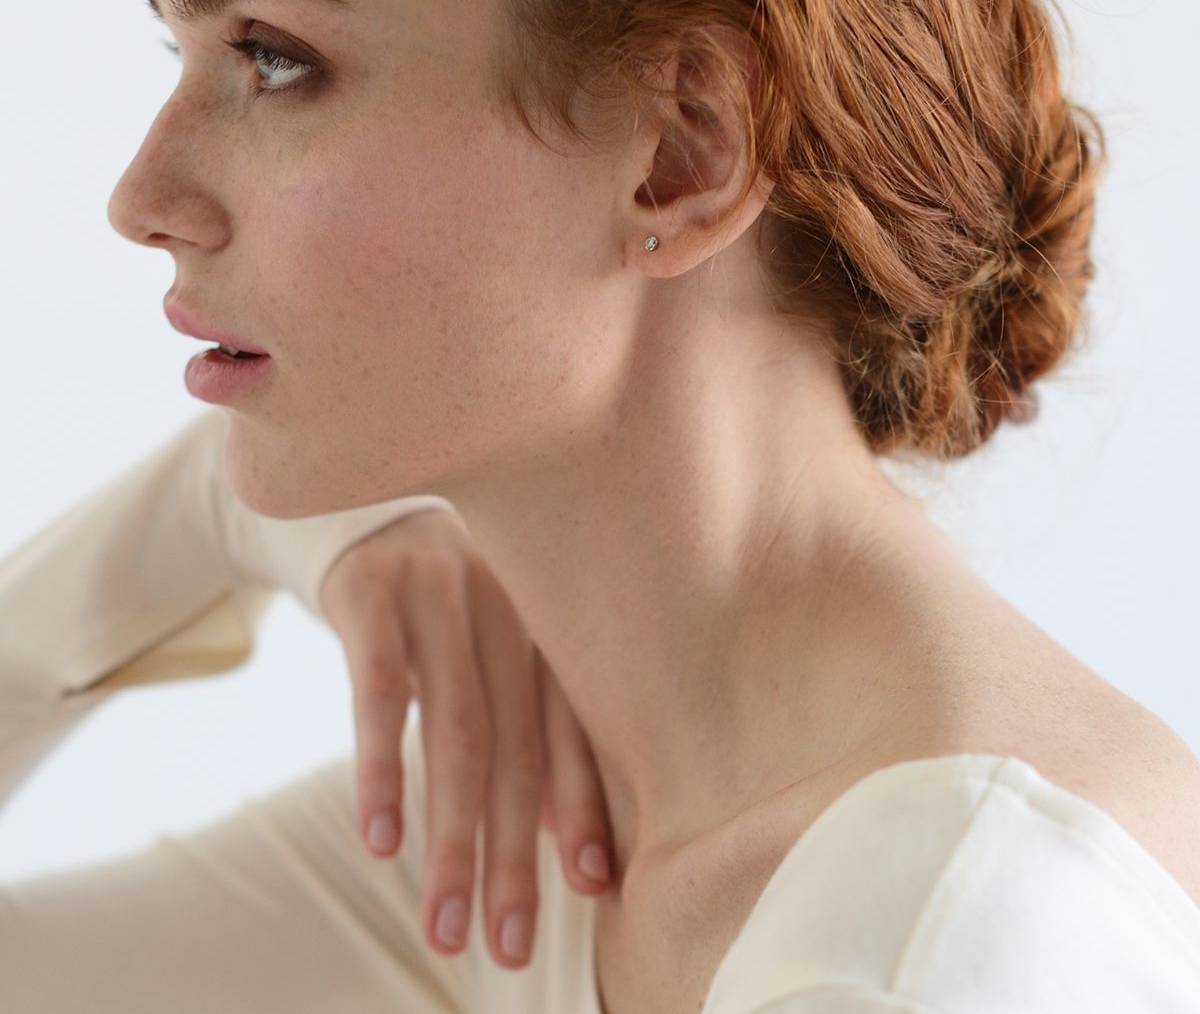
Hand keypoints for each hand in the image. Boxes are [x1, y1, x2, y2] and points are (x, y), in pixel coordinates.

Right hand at [317, 505, 612, 969]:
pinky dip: (383, 771)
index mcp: (549, 620)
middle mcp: (510, 604)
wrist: (364, 503)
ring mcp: (443, 592)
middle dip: (515, 855)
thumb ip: (533, 726)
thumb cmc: (446, 601)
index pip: (574, 726)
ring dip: (451, 839)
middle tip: (509, 945)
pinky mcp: (374, 593)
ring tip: (444, 926)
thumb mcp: (498, 646)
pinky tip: (381, 842)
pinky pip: (378, 692)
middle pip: (520, 746)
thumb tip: (565, 841)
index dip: (584, 806)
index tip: (592, 888)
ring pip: (457, 733)